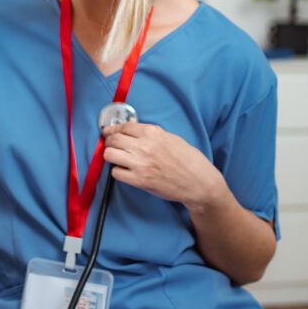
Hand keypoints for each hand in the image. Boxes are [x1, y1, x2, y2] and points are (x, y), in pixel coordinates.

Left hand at [101, 122, 227, 212]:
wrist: (198, 182)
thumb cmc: (188, 159)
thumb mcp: (171, 137)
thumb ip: (151, 134)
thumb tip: (132, 131)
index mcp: (152, 133)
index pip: (123, 126)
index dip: (113, 129)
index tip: (109, 132)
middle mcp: (144, 146)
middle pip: (113, 139)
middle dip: (110, 142)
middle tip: (112, 146)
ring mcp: (140, 164)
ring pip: (109, 155)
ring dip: (111, 156)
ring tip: (118, 158)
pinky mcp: (139, 180)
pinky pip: (115, 173)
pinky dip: (118, 172)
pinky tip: (126, 171)